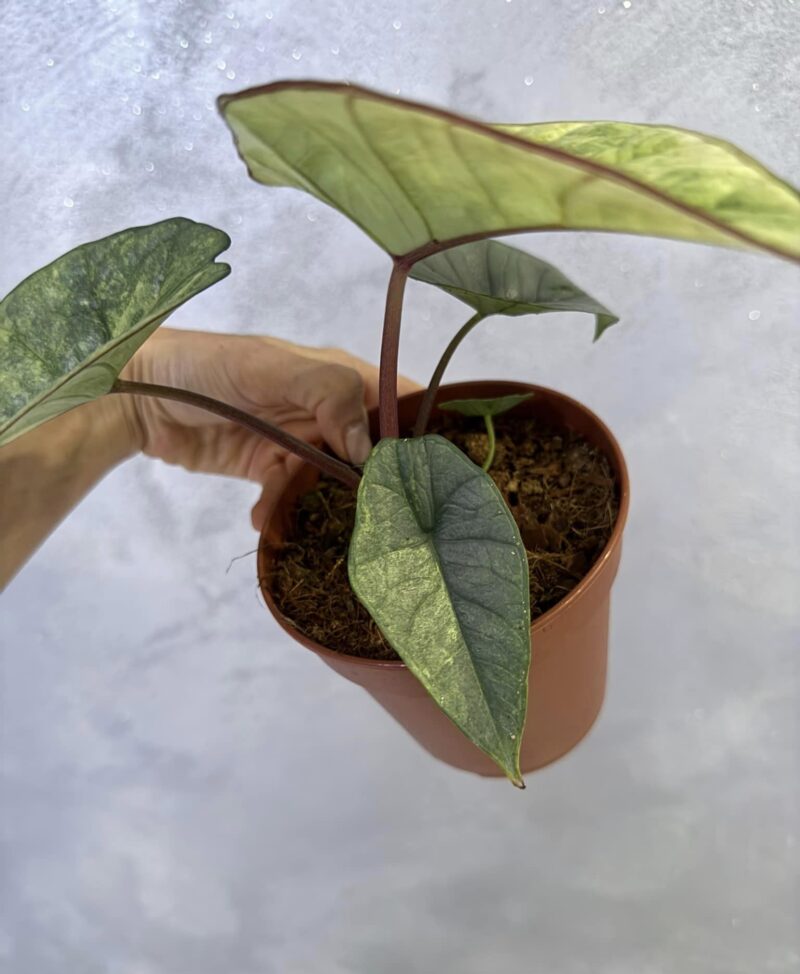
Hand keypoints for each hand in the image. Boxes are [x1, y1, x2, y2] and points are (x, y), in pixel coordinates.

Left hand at [121, 328, 419, 529]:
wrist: (138, 394)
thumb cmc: (207, 366)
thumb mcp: (270, 368)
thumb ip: (328, 393)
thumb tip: (369, 450)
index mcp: (339, 376)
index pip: (398, 402)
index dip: (420, 435)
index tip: (432, 476)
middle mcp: (327, 411)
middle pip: (371, 455)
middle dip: (372, 487)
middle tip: (376, 521)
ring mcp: (299, 443)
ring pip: (331, 485)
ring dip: (320, 507)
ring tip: (310, 525)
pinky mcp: (269, 471)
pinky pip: (290, 499)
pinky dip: (280, 513)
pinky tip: (262, 520)